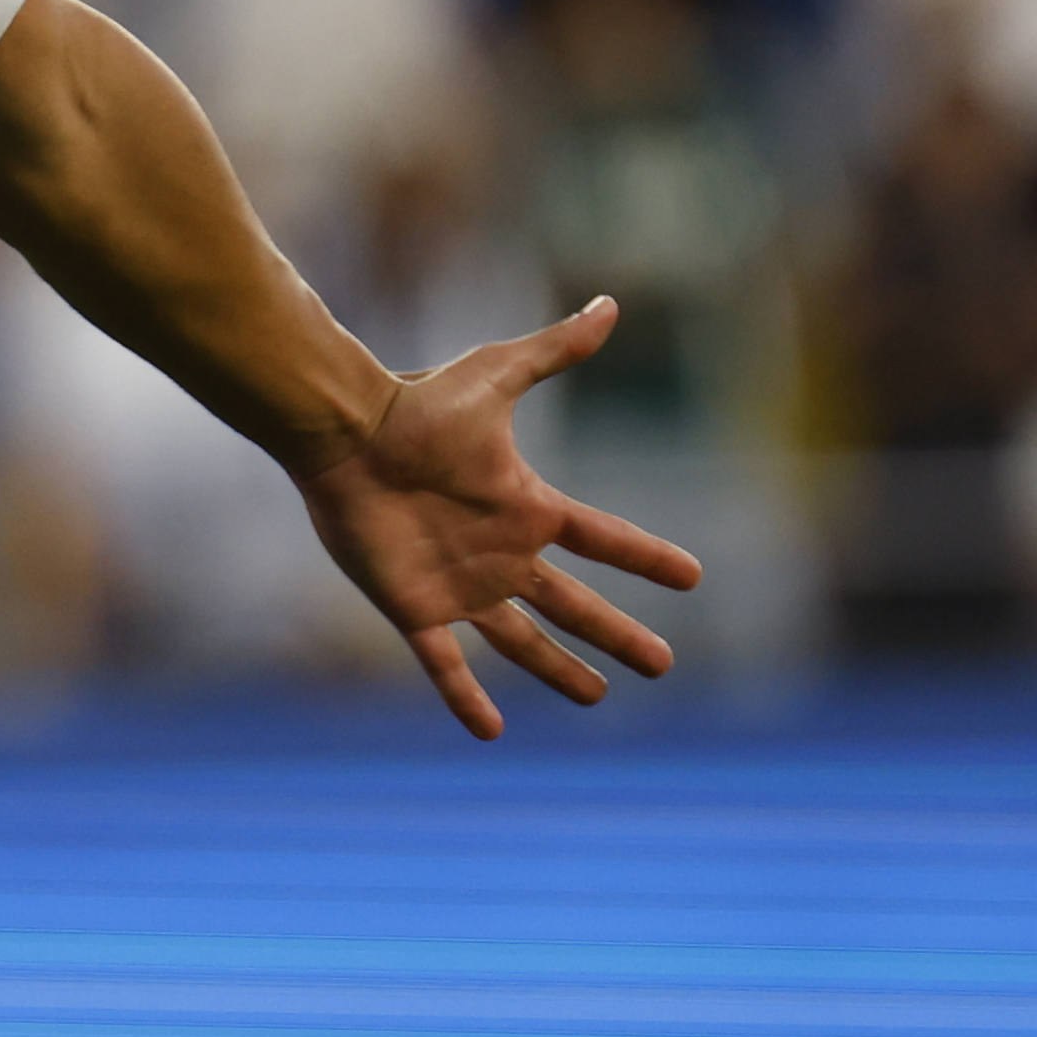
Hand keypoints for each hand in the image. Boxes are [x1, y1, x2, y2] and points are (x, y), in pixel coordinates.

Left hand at [287, 296, 695, 738]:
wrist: (343, 434)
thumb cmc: (414, 404)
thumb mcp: (495, 375)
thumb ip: (554, 350)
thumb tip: (609, 304)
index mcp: (525, 508)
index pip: (602, 539)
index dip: (646, 558)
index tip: (693, 578)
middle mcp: (499, 554)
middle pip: (573, 603)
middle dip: (617, 636)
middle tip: (662, 666)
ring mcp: (458, 585)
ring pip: (519, 640)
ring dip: (557, 671)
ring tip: (596, 698)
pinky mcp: (413, 607)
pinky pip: (445, 664)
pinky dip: (465, 698)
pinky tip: (490, 732)